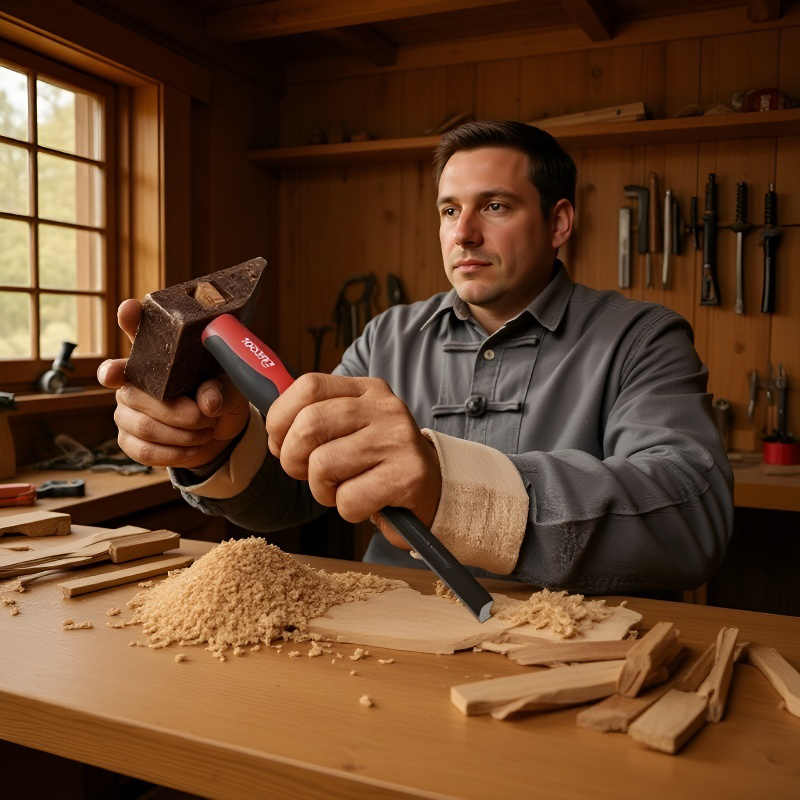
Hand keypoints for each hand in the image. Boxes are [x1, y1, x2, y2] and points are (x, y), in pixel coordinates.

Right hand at [97, 299, 250, 469]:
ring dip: (182, 434)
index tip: (129, 309)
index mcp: (159, 355)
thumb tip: (207, 401)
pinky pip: (143, 448)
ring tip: (206, 430)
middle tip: (204, 416)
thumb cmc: (221, 398)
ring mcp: (127, 409)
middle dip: (176, 411)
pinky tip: (193, 448)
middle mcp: (134, 378)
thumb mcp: (233, 389)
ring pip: (143, 425)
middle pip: (137, 392)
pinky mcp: (128, 438)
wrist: (219, 435)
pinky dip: (174, 453)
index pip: (139, 330)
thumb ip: (222, 389)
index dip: (131, 320)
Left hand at [266, 374, 441, 548]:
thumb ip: (315, 421)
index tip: (281, 443)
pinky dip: (348, 510)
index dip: (281, 418)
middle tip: (308, 474)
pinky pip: (349, 498)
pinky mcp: (408, 475)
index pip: (308, 386)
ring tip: (343, 490)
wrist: (435, 491)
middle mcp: (384, 408)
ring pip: (323, 464)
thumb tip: (274, 435)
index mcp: (366, 390)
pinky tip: (367, 503)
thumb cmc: (379, 464)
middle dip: (293, 459)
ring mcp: (399, 439)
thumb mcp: (350, 430)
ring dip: (322, 490)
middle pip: (309, 424)